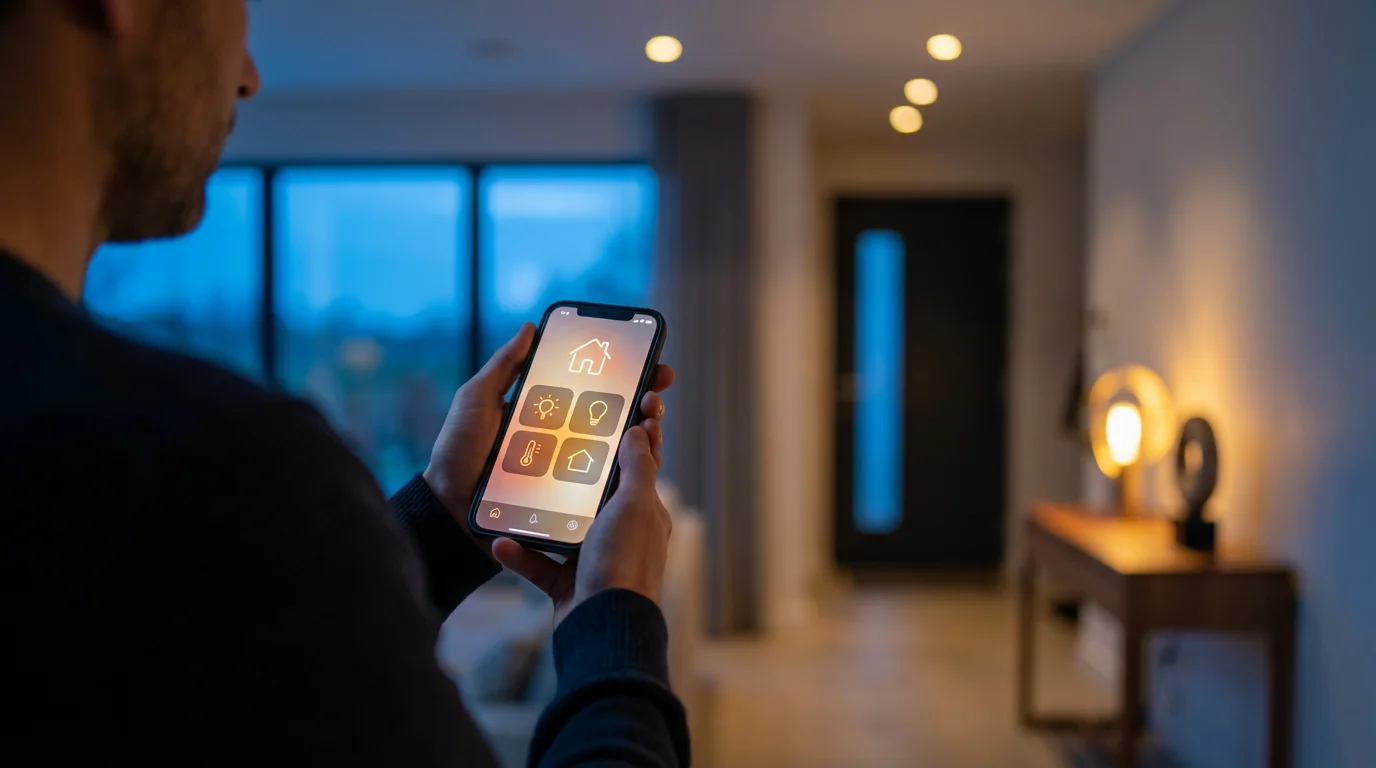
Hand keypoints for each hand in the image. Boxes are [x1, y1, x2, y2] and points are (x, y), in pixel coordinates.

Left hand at [423, 323, 674, 556]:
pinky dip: (627, 472)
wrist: (449, 506)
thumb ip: (505, 366)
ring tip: (652, 420)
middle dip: (646, 402)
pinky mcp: (569, 500)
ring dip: (645, 434)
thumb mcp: (478, 399)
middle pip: (618, 418)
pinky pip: (603, 486)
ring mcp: (570, 472)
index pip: (597, 390)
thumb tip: (531, 328)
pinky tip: (642, 456)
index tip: (652, 362)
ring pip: (620, 452)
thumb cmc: (458, 451)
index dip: (627, 376)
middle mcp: (566, 441)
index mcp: (550, 414)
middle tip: (658, 392)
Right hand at [492, 423, 670, 623]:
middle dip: (572, 468)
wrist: (603, 628)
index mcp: (643, 512)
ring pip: (560, 526)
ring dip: (535, 514)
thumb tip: (640, 431)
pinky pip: (538, 563)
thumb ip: (636, 467)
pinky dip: (519, 554)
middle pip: (594, 490)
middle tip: (548, 440)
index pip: (640, 463)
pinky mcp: (567, 585)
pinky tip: (499, 541)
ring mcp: (593, 559)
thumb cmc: (624, 564)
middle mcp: (620, 533)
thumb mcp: (634, 505)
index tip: (622, 403)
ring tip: (513, 490)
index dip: (635, 432)